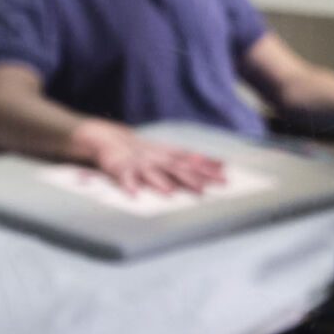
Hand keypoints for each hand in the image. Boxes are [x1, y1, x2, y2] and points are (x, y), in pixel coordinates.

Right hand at [67, 119, 226, 193]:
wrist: (110, 139)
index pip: (191, 160)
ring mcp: (138, 163)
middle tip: (204, 189)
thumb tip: (222, 165)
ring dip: (160, 181)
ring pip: (150, 173)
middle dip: (190, 178)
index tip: (223, 175)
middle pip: (175, 168)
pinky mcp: (120, 169)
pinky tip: (134, 194)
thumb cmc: (145, 152)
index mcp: (168, 154)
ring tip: (169, 192)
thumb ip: (192, 160)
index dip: (206, 167)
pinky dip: (129, 185)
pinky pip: (124, 178)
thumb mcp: (169, 153)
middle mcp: (156, 158)